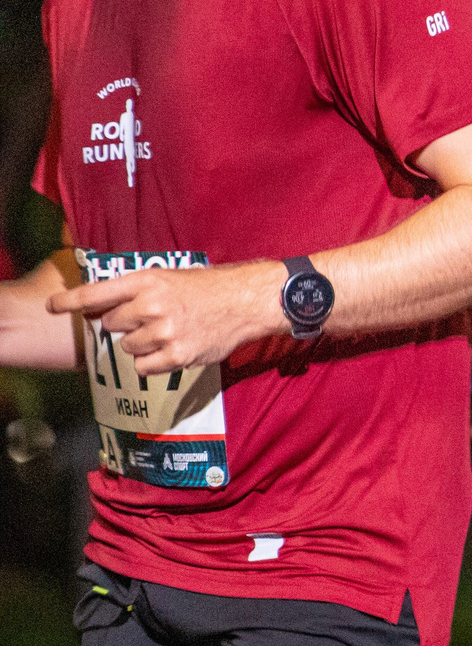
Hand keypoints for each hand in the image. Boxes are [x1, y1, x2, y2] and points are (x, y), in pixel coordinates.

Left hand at [47, 260, 282, 375]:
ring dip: (141, 343)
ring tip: (168, 331)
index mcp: (147, 281)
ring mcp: (165, 331)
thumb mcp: (167, 278)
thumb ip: (131, 292)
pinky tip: (172, 348)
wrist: (245, 302)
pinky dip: (153, 362)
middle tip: (151, 318)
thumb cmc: (205, 289)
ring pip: (127, 348)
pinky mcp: (177, 355)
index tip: (51, 307)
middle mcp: (152, 305)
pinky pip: (143, 367)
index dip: (70, 301)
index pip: (96, 292)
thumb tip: (93, 312)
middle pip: (111, 325)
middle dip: (125, 324)